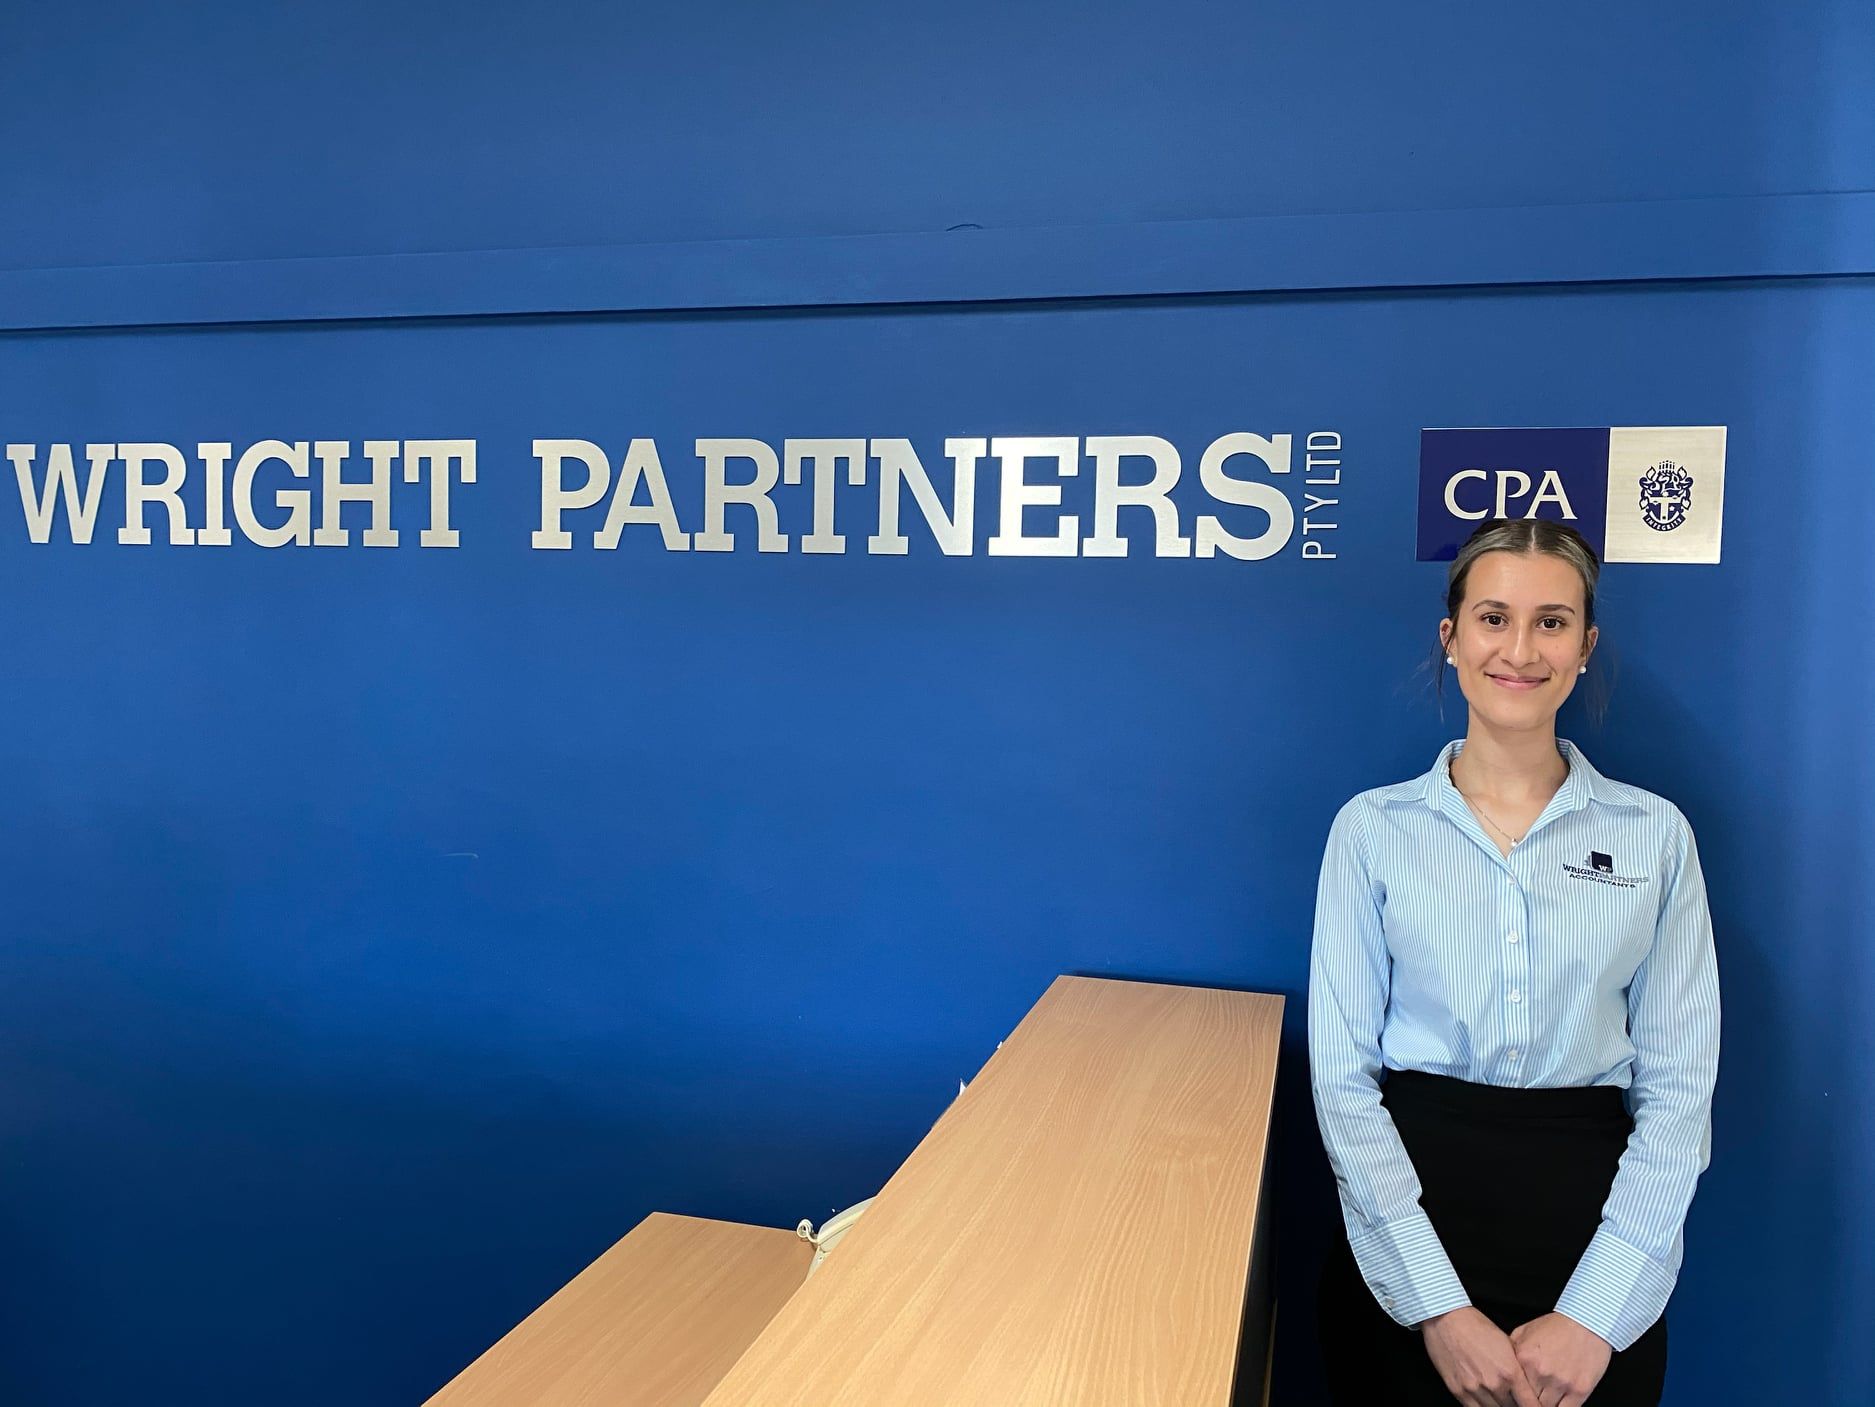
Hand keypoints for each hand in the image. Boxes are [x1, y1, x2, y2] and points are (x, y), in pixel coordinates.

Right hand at [1420, 1306, 1542, 1406]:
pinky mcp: (1457, 1391)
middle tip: (1513, 1399)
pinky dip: (1482, 1406)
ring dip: (1498, 1406)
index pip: (1530, 1405)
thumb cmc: (1477, 1327)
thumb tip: (1526, 1388)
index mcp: (1510, 1372)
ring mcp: (1474, 1389)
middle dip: (1515, 1405)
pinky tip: (1484, 1400)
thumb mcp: (1506, 1344)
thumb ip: (1517, 1370)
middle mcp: (1494, 1384)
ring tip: (1499, 1398)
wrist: (1446, 1319)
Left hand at [1508, 1313, 1611, 1406]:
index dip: (1515, 1396)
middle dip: (1529, 1402)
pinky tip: (1558, 1404)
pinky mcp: (1580, 1389)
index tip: (1516, 1398)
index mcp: (1524, 1358)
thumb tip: (1502, 1368)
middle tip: (1531, 1400)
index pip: (1514, 1388)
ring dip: (1545, 1405)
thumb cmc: (1555, 1327)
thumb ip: (1511, 1351)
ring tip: (1544, 1400)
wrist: (1586, 1322)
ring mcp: (1561, 1382)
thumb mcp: (1524, 1331)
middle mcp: (1541, 1372)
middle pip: (1529, 1401)